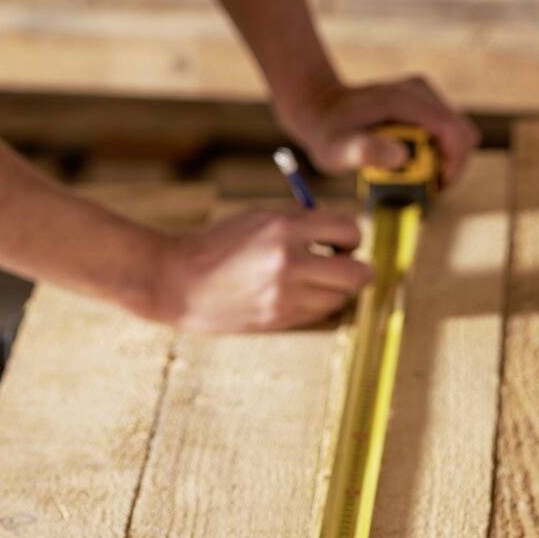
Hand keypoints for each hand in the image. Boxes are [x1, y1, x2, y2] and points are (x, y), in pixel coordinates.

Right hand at [147, 209, 372, 332]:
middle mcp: (289, 263)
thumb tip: (340, 232)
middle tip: (345, 263)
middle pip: (357, 274)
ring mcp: (285, 296)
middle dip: (359, 268)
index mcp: (284, 229)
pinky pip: (319, 314)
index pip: (348, 230)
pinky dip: (317, 303)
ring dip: (336, 288)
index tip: (341, 239)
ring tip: (314, 278)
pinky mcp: (279, 319)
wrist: (179, 281)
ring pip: (340, 298)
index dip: (351, 235)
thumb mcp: (258, 217)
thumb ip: (300, 221)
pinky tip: (297, 292)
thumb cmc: (218, 244)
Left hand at [282, 76, 479, 187]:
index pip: (453, 131)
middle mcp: (421, 91)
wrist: (320, 109)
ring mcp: (424, 95)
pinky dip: (440, 154)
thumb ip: (365, 151)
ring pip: (459, 134)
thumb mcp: (338, 148)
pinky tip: (415, 166)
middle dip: (451, 165)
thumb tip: (401, 157)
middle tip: (425, 187)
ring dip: (446, 162)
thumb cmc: (328, 132)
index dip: (453, 164)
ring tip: (417, 179)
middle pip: (462, 133)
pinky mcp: (425, 104)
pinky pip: (448, 134)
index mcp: (405, 99)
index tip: (436, 187)